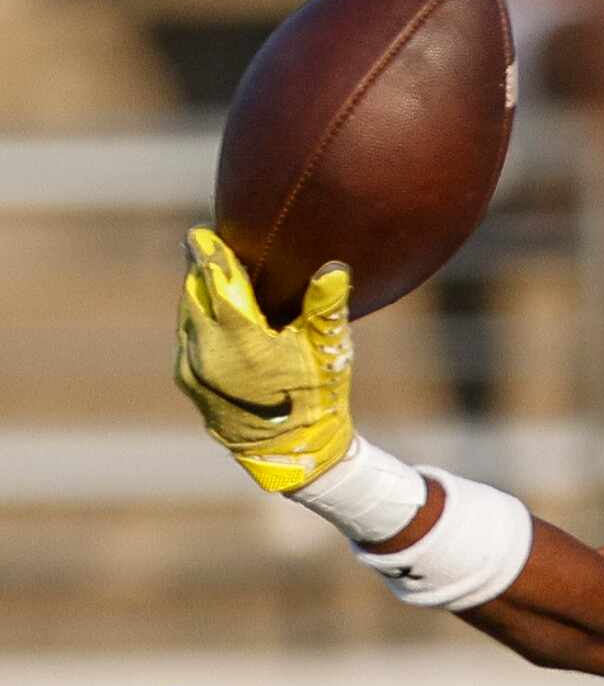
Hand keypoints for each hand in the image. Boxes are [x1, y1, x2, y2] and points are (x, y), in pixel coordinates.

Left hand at [174, 227, 357, 491]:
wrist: (291, 454)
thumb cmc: (316, 400)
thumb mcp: (328, 353)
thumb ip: (325, 307)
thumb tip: (333, 267)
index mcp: (239, 340)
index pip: (216, 282)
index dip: (208, 253)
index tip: (202, 231)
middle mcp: (206, 351)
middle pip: (194, 293)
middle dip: (199, 269)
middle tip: (202, 243)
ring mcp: (191, 367)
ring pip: (187, 315)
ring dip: (196, 293)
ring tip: (207, 274)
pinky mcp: (187, 380)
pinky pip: (187, 337)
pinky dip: (197, 319)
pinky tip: (211, 314)